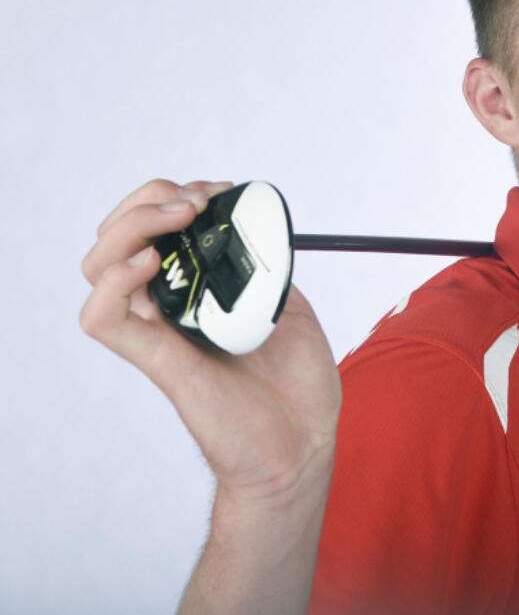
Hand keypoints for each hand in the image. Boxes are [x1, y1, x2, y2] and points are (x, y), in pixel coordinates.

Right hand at [80, 179, 340, 501]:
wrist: (304, 443)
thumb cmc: (297, 385)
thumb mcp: (289, 304)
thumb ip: (264, 266)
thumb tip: (252, 226)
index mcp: (198, 290)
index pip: (153, 229)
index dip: (172, 197)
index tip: (217, 191)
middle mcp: (169, 307)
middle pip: (117, 238)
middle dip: (147, 200)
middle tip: (195, 200)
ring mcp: (159, 332)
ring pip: (99, 268)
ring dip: (130, 227)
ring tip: (176, 219)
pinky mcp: (156, 361)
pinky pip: (103, 319)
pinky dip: (115, 282)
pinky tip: (151, 264)